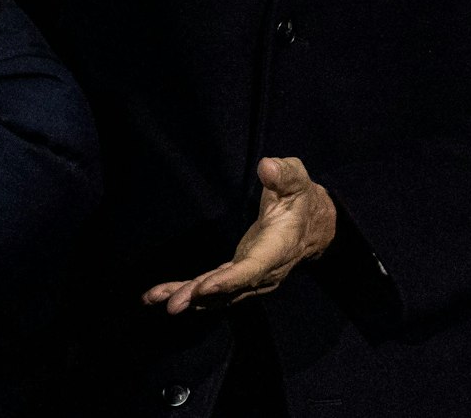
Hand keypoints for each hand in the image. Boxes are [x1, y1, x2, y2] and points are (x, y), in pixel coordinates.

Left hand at [143, 157, 337, 313]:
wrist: (314, 226)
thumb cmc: (300, 199)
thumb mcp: (297, 180)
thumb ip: (283, 174)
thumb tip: (266, 167)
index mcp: (278, 248)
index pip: (253, 269)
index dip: (229, 280)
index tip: (203, 288)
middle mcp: (264, 271)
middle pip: (231, 288)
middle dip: (201, 295)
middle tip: (173, 304)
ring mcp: (250, 277)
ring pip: (219, 293)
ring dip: (189, 297)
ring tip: (157, 299)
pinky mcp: (238, 276)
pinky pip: (213, 288)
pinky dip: (189, 291)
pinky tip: (162, 295)